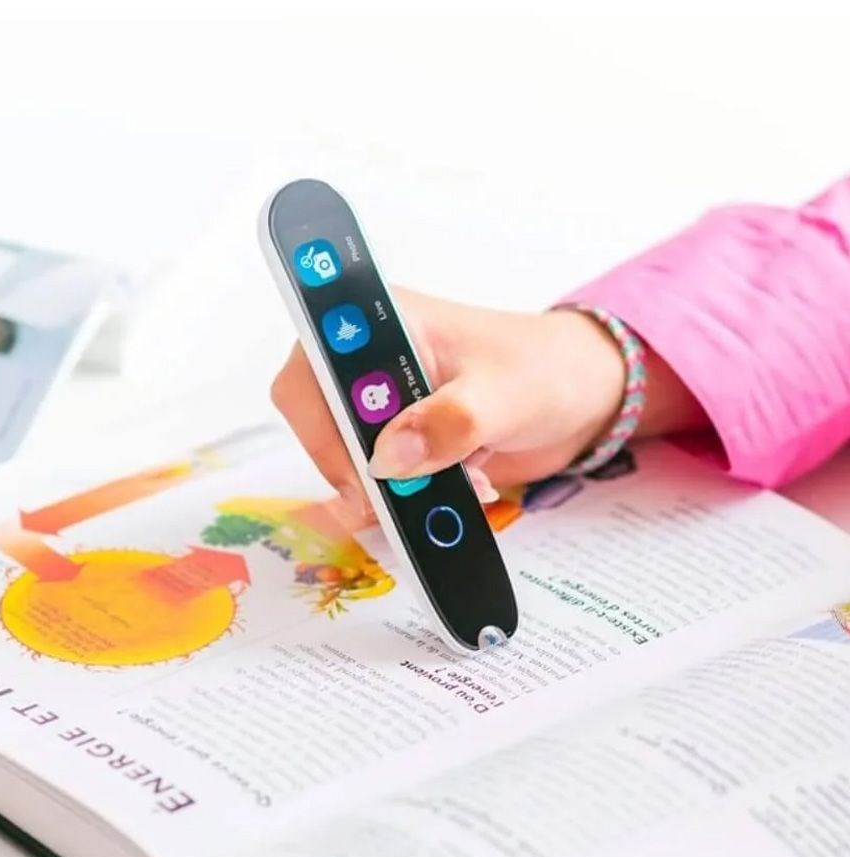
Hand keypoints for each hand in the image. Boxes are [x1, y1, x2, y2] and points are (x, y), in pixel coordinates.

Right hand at [270, 289, 700, 515]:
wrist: (582, 398)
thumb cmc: (544, 371)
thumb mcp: (502, 395)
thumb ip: (450, 422)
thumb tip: (388, 459)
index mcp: (383, 321)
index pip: (312, 370)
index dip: (321, 422)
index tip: (365, 465)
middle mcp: (370, 361)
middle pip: (318, 422)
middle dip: (358, 468)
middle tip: (401, 497)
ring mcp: (383, 404)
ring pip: (346, 460)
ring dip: (391, 488)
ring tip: (458, 485)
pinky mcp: (401, 441)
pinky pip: (378, 481)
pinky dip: (410, 497)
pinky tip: (462, 486)